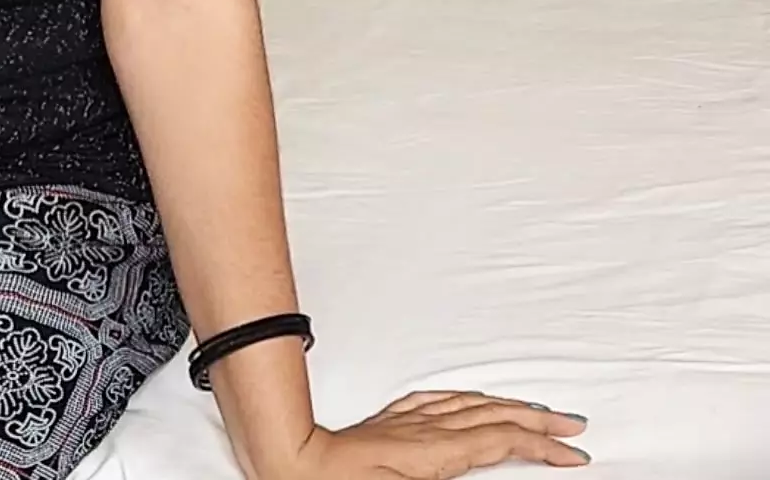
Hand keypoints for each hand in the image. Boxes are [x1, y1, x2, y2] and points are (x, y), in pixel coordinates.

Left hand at [276, 392, 590, 478]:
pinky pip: (431, 402)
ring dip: (504, 405)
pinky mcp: (384, 423)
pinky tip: (462, 400)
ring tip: (531, 410)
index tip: (573, 454)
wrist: (293, 464)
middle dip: (537, 420)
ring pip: (466, 404)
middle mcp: (423, 430)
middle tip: (571, 426)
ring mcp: (403, 422)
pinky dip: (459, 399)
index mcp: (435, 451)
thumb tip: (485, 465)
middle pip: (493, 416)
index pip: (503, 441)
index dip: (543, 446)